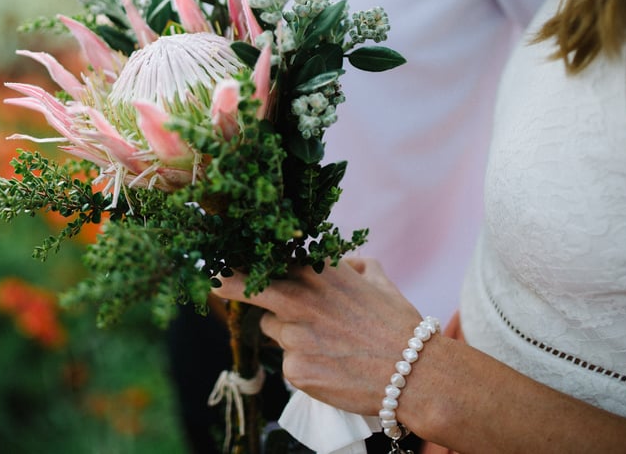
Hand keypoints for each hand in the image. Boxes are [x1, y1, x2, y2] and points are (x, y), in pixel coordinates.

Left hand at [212, 258, 421, 414]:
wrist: (415, 373)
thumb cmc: (399, 324)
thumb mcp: (378, 280)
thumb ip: (354, 265)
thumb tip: (345, 259)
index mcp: (316, 271)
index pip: (267, 256)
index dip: (245, 256)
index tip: (221, 253)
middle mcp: (298, 297)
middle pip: (243, 285)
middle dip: (223, 279)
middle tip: (209, 278)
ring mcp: (294, 335)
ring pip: (273, 331)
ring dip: (290, 335)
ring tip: (328, 343)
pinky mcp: (294, 369)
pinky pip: (288, 364)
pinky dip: (305, 366)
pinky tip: (332, 367)